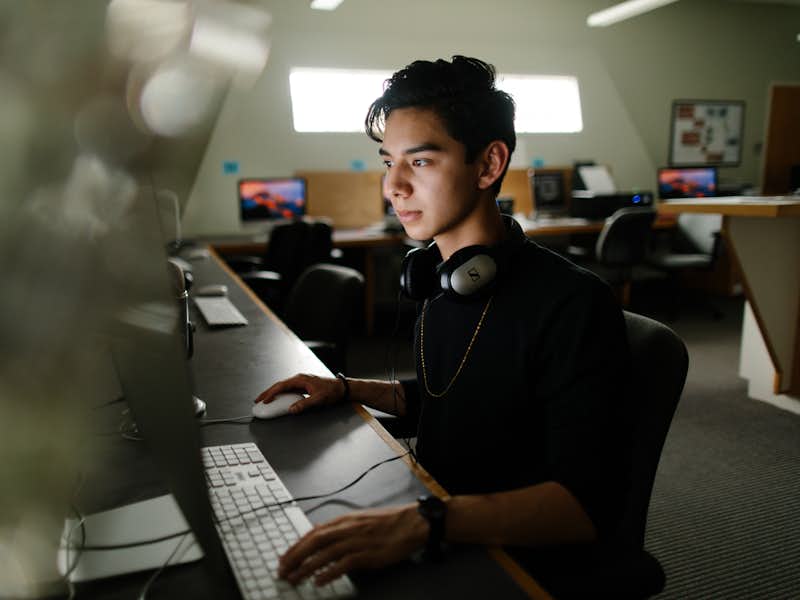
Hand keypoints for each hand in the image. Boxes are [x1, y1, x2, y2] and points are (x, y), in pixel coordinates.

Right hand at [255, 373, 345, 413]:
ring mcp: (300, 382)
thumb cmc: (332, 392)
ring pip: (283, 388)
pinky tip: (277, 400)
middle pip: (279, 385)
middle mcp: (299, 379)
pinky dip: (280, 395)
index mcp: (300, 379)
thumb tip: (291, 409)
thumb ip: (305, 404)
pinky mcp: (303, 387)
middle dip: (268, 393)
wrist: (341, 388)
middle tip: (257, 401)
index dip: (271, 393)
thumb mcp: (318, 399)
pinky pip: (288, 390)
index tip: (263, 400)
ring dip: (273, 393)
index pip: (281, 386)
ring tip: (264, 401)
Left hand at [278, 504, 427, 585]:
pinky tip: (319, 581)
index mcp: (344, 520)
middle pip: (314, 542)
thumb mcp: (360, 520)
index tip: (284, 557)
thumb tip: (322, 535)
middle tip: (282, 570)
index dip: (296, 546)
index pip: (313, 533)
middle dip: (295, 557)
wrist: (410, 523)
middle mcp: (347, 529)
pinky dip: (329, 572)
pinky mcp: (367, 554)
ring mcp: (356, 541)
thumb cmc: (387, 523)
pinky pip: (343, 564)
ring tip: (295, 578)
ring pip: (324, 554)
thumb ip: (341, 527)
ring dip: (306, 567)